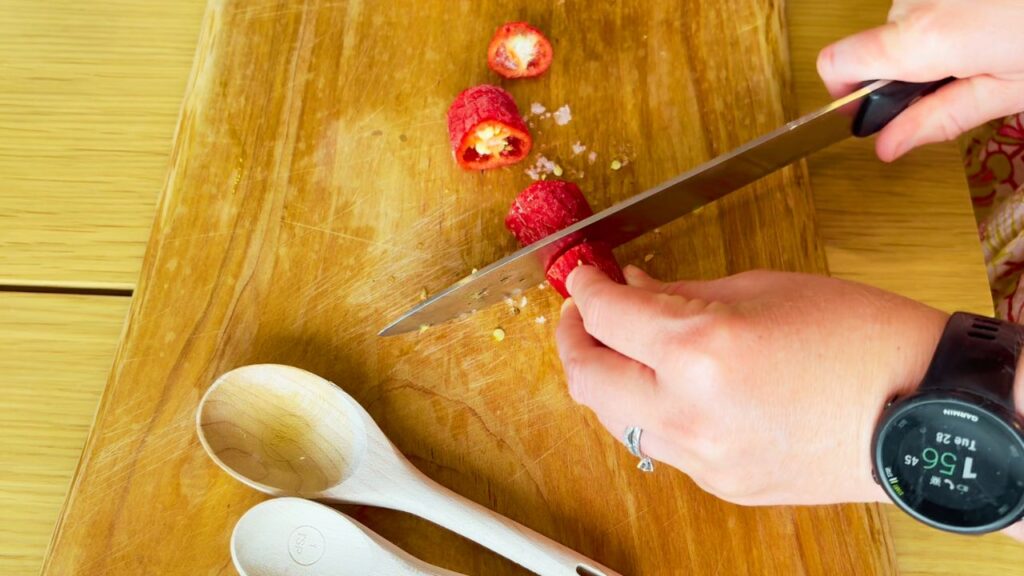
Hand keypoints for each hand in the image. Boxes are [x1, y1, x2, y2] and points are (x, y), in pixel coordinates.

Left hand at [556, 266, 947, 504]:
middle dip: (573, 341)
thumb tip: (633, 290)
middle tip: (579, 315)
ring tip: (619, 346)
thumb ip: (681, 293)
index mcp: (700, 350)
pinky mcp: (720, 483)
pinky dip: (646, 409)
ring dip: (606, 379)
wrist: (922, 412)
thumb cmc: (862, 341)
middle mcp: (689, 412)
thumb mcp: (763, 289)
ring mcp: (703, 457)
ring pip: (615, 419)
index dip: (583, 290)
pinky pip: (659, 443)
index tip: (581, 278)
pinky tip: (662, 383)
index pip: (606, 316)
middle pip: (587, 380)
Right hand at [817, 0, 1023, 160]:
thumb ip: (941, 118)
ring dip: (943, 31)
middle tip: (974, 73)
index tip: (872, 109)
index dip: (845, 92)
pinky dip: (960, 7)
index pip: (837, 62)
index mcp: (926, 38)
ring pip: (915, 12)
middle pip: (882, 38)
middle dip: (914, 63)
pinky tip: (1001, 14)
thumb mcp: (1013, 91)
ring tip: (1001, 37)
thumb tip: (887, 146)